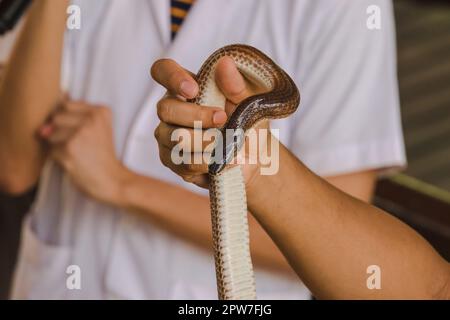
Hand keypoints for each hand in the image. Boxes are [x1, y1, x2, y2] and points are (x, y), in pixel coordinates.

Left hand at [40, 100, 130, 205]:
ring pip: (50, 134)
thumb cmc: (101, 155)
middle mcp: (92, 118)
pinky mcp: (69, 148)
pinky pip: (51, 150)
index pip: (65, 105)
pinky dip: (59, 158)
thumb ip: (72, 116)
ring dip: (59, 146)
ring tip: (79, 154)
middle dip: (61, 132)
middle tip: (81, 146)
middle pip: (56, 118)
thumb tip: (42, 127)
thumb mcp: (97, 129)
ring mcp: (80, 133)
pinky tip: (75, 162)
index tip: (82, 134)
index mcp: (101, 111)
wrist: (111, 179)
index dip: (67, 121)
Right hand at [151, 57, 269, 188]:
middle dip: (197, 117)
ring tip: (227, 144)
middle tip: (223, 119)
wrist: (253, 158)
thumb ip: (237, 85)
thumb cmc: (248, 123)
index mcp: (186, 87)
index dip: (171, 77)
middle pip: (165, 109)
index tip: (193, 90)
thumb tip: (225, 63)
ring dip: (206, 142)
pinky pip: (183, 162)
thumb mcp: (250, 102)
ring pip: (174, 138)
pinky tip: (222, 160)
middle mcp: (171, 109)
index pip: (162, 71)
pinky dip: (207, 162)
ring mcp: (167, 136)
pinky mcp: (172, 160)